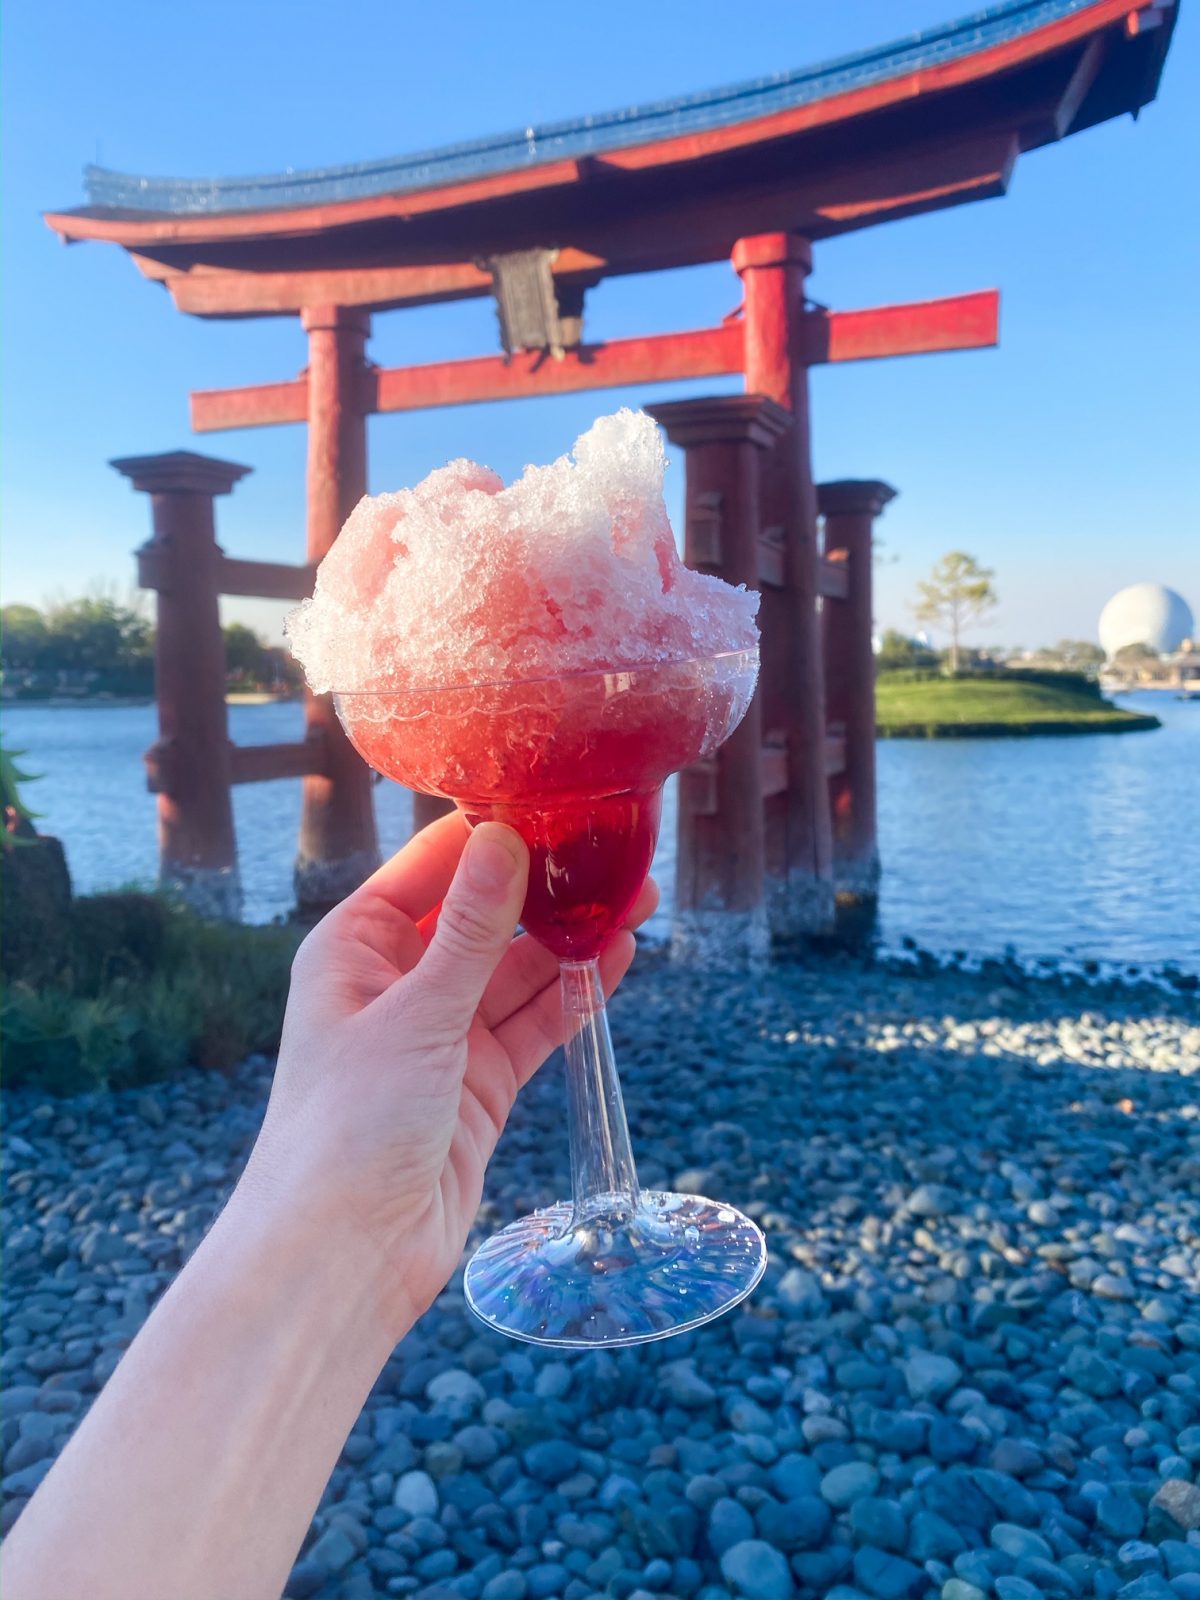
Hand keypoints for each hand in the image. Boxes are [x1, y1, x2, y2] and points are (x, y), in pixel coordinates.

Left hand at [243, 813, 655, 1336]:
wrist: (343, 1256)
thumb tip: (505, 838)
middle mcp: (396, 984)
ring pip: (518, 972)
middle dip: (548, 891)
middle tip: (617, 857)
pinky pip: (533, 1026)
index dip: (493, 834)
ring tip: (639, 902)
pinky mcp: (477, 1085)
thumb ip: (470, 930)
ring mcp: (440, 1036)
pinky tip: (618, 962)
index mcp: (355, 948)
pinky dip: (574, 998)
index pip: (431, 867)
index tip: (559, 801)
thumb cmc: (346, 1127)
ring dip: (572, 942)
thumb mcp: (415, 1014)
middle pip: (484, 919)